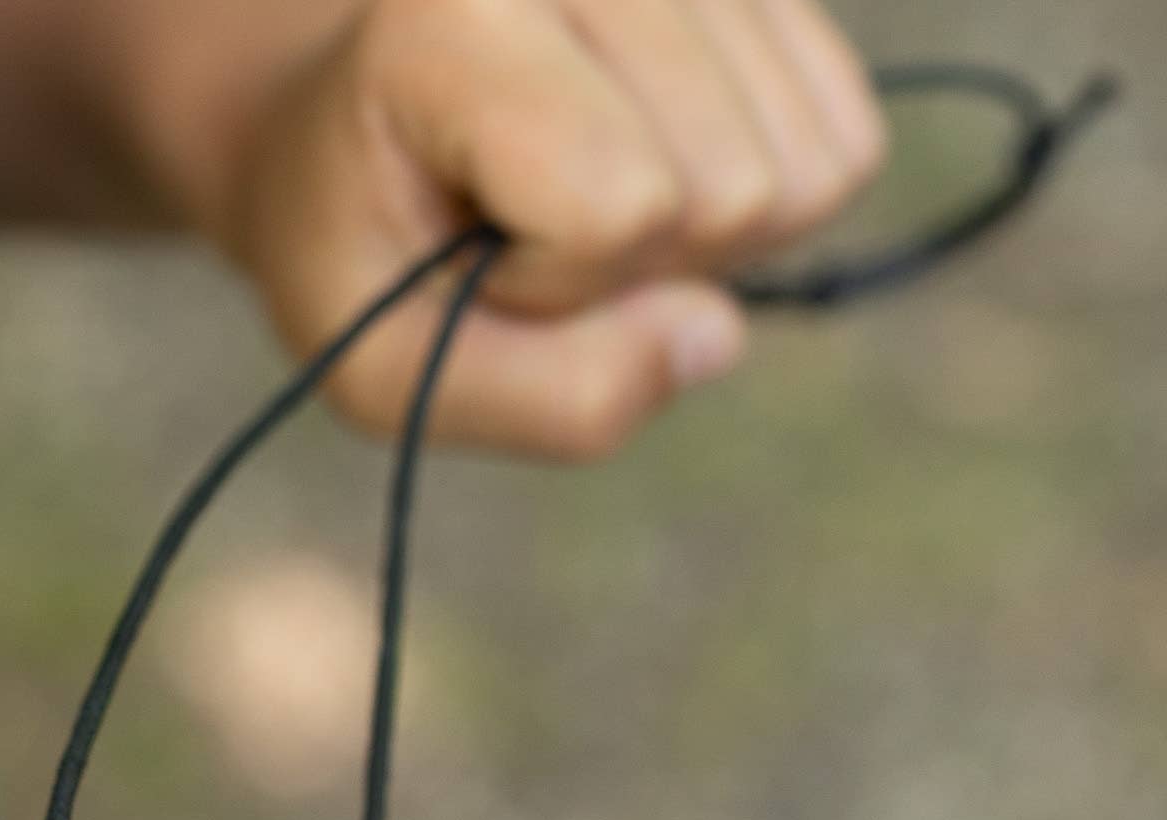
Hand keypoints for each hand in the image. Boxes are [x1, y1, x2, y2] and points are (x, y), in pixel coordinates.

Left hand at [185, 0, 887, 456]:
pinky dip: (756, 192)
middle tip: (525, 228)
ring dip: (696, 230)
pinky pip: (844, 141)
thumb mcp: (389, 375)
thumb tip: (715, 335)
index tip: (469, 251)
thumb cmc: (361, 253)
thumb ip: (544, 397)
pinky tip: (653, 164)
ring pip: (810, 168)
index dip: (555, 282)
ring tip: (576, 194)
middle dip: (634, 262)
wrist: (360, 124)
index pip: (622, 204)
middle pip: (737, 188)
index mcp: (461, 11)